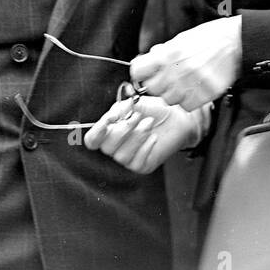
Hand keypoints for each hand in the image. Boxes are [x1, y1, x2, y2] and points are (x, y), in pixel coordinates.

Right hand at [84, 95, 198, 172]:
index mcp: (109, 130)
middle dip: (123, 130)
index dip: (97, 132)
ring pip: (121, 155)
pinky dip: (146, 147)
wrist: (177, 118)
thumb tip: (110, 117)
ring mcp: (128, 158)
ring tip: (149, 123)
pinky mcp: (141, 165)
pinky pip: (136, 161)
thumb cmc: (155, 110)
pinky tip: (154, 138)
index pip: (92, 139)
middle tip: (138, 116)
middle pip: (106, 147)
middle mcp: (115, 146)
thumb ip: (120, 109)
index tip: (110, 120)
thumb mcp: (135, 104)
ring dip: (137, 137)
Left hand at [129, 16, 241, 111]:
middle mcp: (177, 70)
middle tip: (168, 78)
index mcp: (168, 54)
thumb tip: (148, 61)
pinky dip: (189, 100)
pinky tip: (195, 89)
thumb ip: (163, 52)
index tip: (145, 74)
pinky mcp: (205, 94)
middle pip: (152, 89)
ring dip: (174, 93)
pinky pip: (187, 105)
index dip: (141, 73)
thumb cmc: (211, 37)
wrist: (236, 42)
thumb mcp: (181, 39)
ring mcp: (191, 84)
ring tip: (185, 82)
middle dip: (157, 84)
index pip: (138, 71)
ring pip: (169, 99)